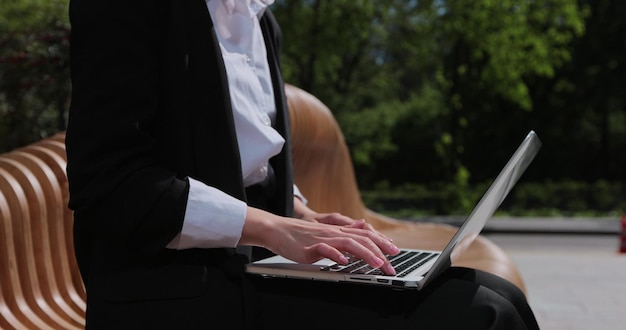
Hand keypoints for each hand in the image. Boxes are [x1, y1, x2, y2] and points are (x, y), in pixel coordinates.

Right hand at [241, 207, 399, 274]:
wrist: (277, 230)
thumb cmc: (301, 235)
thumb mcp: (326, 232)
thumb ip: (344, 231)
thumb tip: (363, 227)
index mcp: (339, 231)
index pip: (366, 235)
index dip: (382, 243)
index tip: (395, 253)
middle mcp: (334, 233)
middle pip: (362, 239)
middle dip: (380, 252)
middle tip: (391, 266)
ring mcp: (323, 239)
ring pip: (348, 244)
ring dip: (365, 254)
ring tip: (377, 264)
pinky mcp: (310, 247)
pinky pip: (324, 250)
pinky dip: (336, 255)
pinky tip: (344, 262)